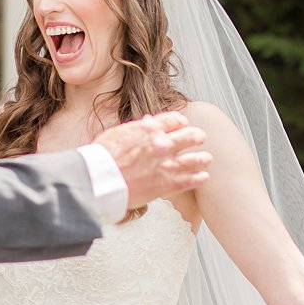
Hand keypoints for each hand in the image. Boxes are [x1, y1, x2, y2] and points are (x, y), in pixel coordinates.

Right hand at [95, 112, 211, 208]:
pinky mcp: (167, 184)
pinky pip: (191, 180)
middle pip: (191, 136)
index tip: (182, 126)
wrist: (97, 180)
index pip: (176, 120)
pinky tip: (203, 177)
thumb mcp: (119, 133)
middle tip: (200, 138)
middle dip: (197, 137)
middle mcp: (161, 144)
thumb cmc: (102, 157)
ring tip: (206, 159)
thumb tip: (149, 120)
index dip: (181, 123)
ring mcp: (166, 164)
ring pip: (197, 158)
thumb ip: (138, 127)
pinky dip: (199, 177)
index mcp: (149, 128)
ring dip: (203, 158)